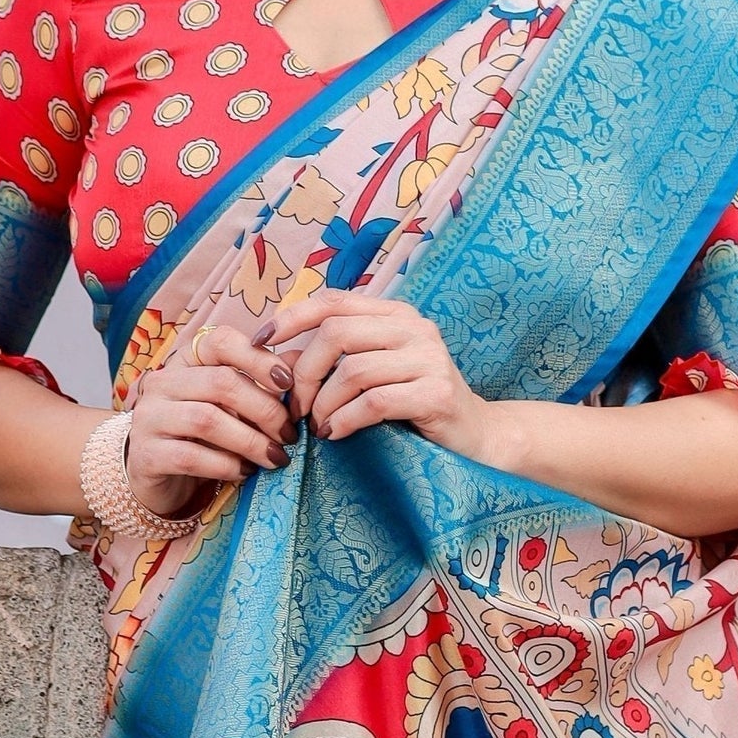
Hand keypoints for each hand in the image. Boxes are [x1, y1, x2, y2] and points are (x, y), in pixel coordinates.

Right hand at [123, 323, 297, 516]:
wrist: (158, 476)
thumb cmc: (203, 434)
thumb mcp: (233, 404)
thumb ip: (263, 382)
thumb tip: (299, 363)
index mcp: (186, 360)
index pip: (221, 341)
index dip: (259, 358)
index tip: (288, 383)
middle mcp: (163, 382)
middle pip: (221, 382)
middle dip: (265, 409)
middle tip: (289, 434)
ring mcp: (149, 417)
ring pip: (207, 420)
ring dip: (250, 441)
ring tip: (275, 456)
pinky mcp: (146, 455)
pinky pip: (192, 457)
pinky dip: (227, 465)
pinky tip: (246, 472)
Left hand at [263, 290, 495, 458]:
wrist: (476, 437)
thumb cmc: (415, 405)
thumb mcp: (374, 374)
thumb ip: (332, 361)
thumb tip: (277, 358)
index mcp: (396, 314)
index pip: (335, 300)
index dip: (292, 317)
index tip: (261, 341)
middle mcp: (415, 328)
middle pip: (337, 333)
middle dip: (304, 373)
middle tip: (296, 407)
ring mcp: (429, 358)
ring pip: (353, 370)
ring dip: (323, 404)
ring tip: (319, 427)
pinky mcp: (437, 393)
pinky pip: (374, 402)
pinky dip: (345, 420)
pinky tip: (338, 433)